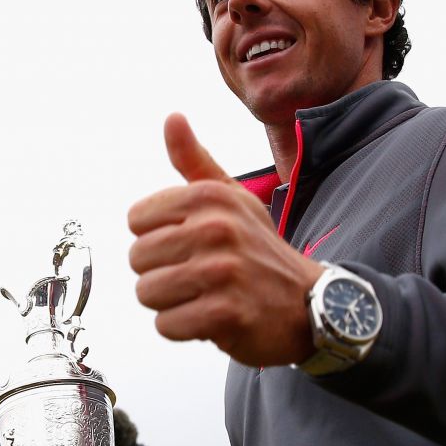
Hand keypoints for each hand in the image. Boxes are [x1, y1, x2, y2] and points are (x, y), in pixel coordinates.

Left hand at [128, 114, 321, 366]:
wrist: (308, 303)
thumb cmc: (257, 248)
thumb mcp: (231, 198)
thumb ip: (194, 161)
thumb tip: (172, 117)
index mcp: (210, 197)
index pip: (136, 220)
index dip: (157, 237)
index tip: (189, 244)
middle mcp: (216, 229)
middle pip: (137, 258)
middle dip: (161, 273)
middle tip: (198, 276)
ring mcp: (223, 272)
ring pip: (147, 292)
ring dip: (170, 303)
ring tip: (203, 296)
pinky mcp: (226, 314)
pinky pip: (166, 325)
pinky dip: (182, 328)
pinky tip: (211, 319)